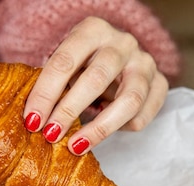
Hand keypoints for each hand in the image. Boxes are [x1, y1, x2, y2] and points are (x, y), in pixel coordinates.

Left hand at [22, 16, 168, 155]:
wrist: (119, 56)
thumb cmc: (83, 63)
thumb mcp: (65, 64)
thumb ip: (52, 84)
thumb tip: (33, 120)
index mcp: (93, 30)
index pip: (64, 61)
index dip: (45, 94)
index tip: (32, 121)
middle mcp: (123, 43)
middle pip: (96, 79)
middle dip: (70, 110)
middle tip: (51, 135)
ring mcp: (145, 63)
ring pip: (129, 100)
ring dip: (100, 128)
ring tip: (77, 146)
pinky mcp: (161, 85)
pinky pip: (143, 115)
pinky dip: (122, 128)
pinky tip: (103, 132)